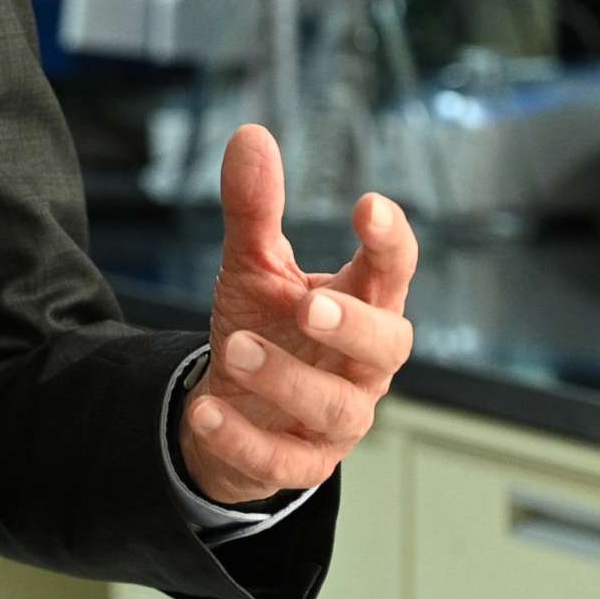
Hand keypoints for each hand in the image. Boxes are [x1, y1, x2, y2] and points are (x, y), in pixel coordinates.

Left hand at [176, 124, 416, 505]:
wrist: (235, 409)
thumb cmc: (265, 327)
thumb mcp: (254, 266)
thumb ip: (254, 209)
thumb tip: (250, 135)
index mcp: (361, 304)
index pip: (393, 271)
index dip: (390, 242)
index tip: (369, 206)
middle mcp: (361, 364)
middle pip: (390, 346)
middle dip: (355, 326)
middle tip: (311, 303)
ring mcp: (337, 419)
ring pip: (337, 407)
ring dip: (288, 379)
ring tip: (236, 346)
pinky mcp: (302, 463)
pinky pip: (283, 461)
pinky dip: (245, 438)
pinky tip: (206, 409)